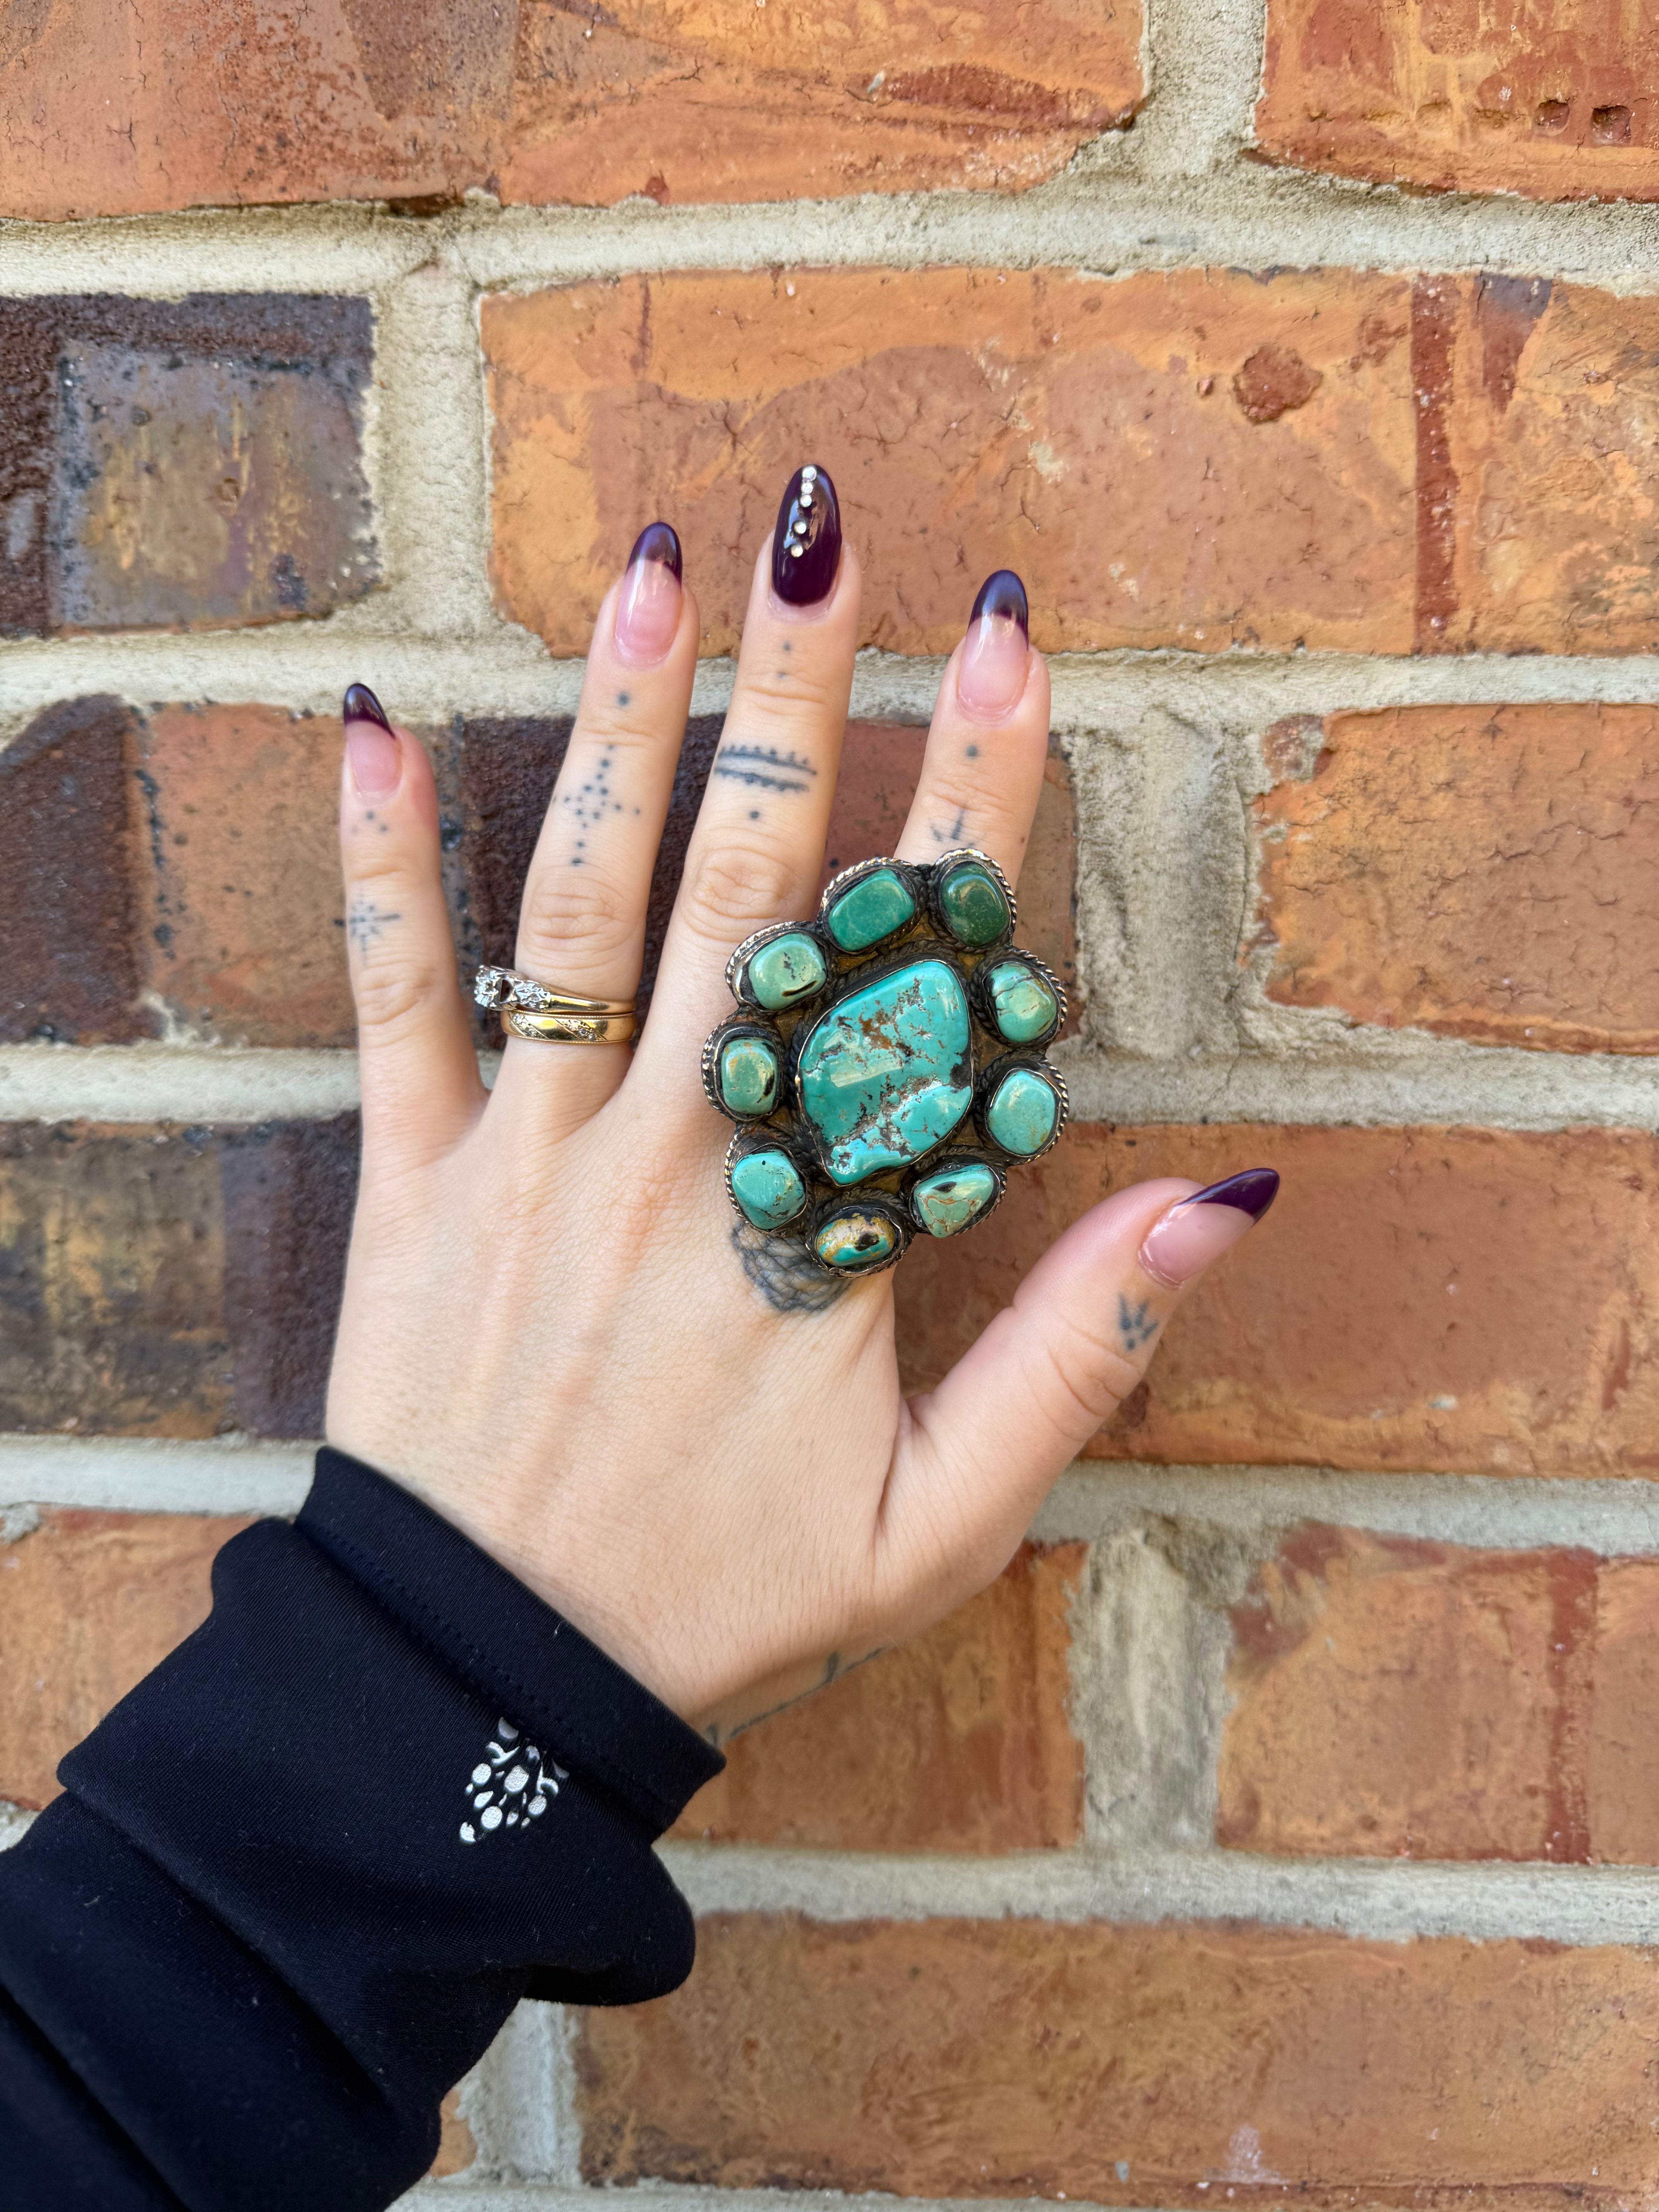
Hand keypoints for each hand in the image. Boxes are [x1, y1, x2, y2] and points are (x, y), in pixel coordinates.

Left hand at [325, 479, 1276, 1742]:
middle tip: (830, 530)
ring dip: (626, 726)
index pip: (920, 974)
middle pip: (756, 890)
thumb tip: (1221, 1203)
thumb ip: (1079, 1356)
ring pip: (587, 906)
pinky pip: (393, 1000)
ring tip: (660, 567)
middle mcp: (679, 1160)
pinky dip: (380, 861)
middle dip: (802, 697)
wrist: (493, 1690)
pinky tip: (374, 723)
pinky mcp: (408, 1187)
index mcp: (820, 1232)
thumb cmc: (728, 1600)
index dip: (976, 798)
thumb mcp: (942, 1525)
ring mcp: (531, 1164)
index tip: (1010, 645)